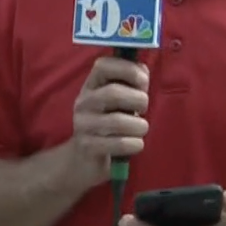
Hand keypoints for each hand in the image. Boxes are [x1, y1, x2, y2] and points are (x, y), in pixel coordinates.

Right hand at [67, 56, 150, 188]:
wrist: (84, 160)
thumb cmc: (109, 124)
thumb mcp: (118, 101)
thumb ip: (131, 84)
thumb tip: (143, 72)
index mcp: (91, 86)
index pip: (103, 65)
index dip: (128, 69)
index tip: (142, 82)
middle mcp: (83, 102)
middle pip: (114, 93)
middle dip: (139, 100)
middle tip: (142, 110)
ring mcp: (83, 125)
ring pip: (118, 121)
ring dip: (140, 126)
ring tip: (140, 129)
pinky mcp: (88, 147)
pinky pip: (119, 143)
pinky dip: (135, 144)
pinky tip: (135, 145)